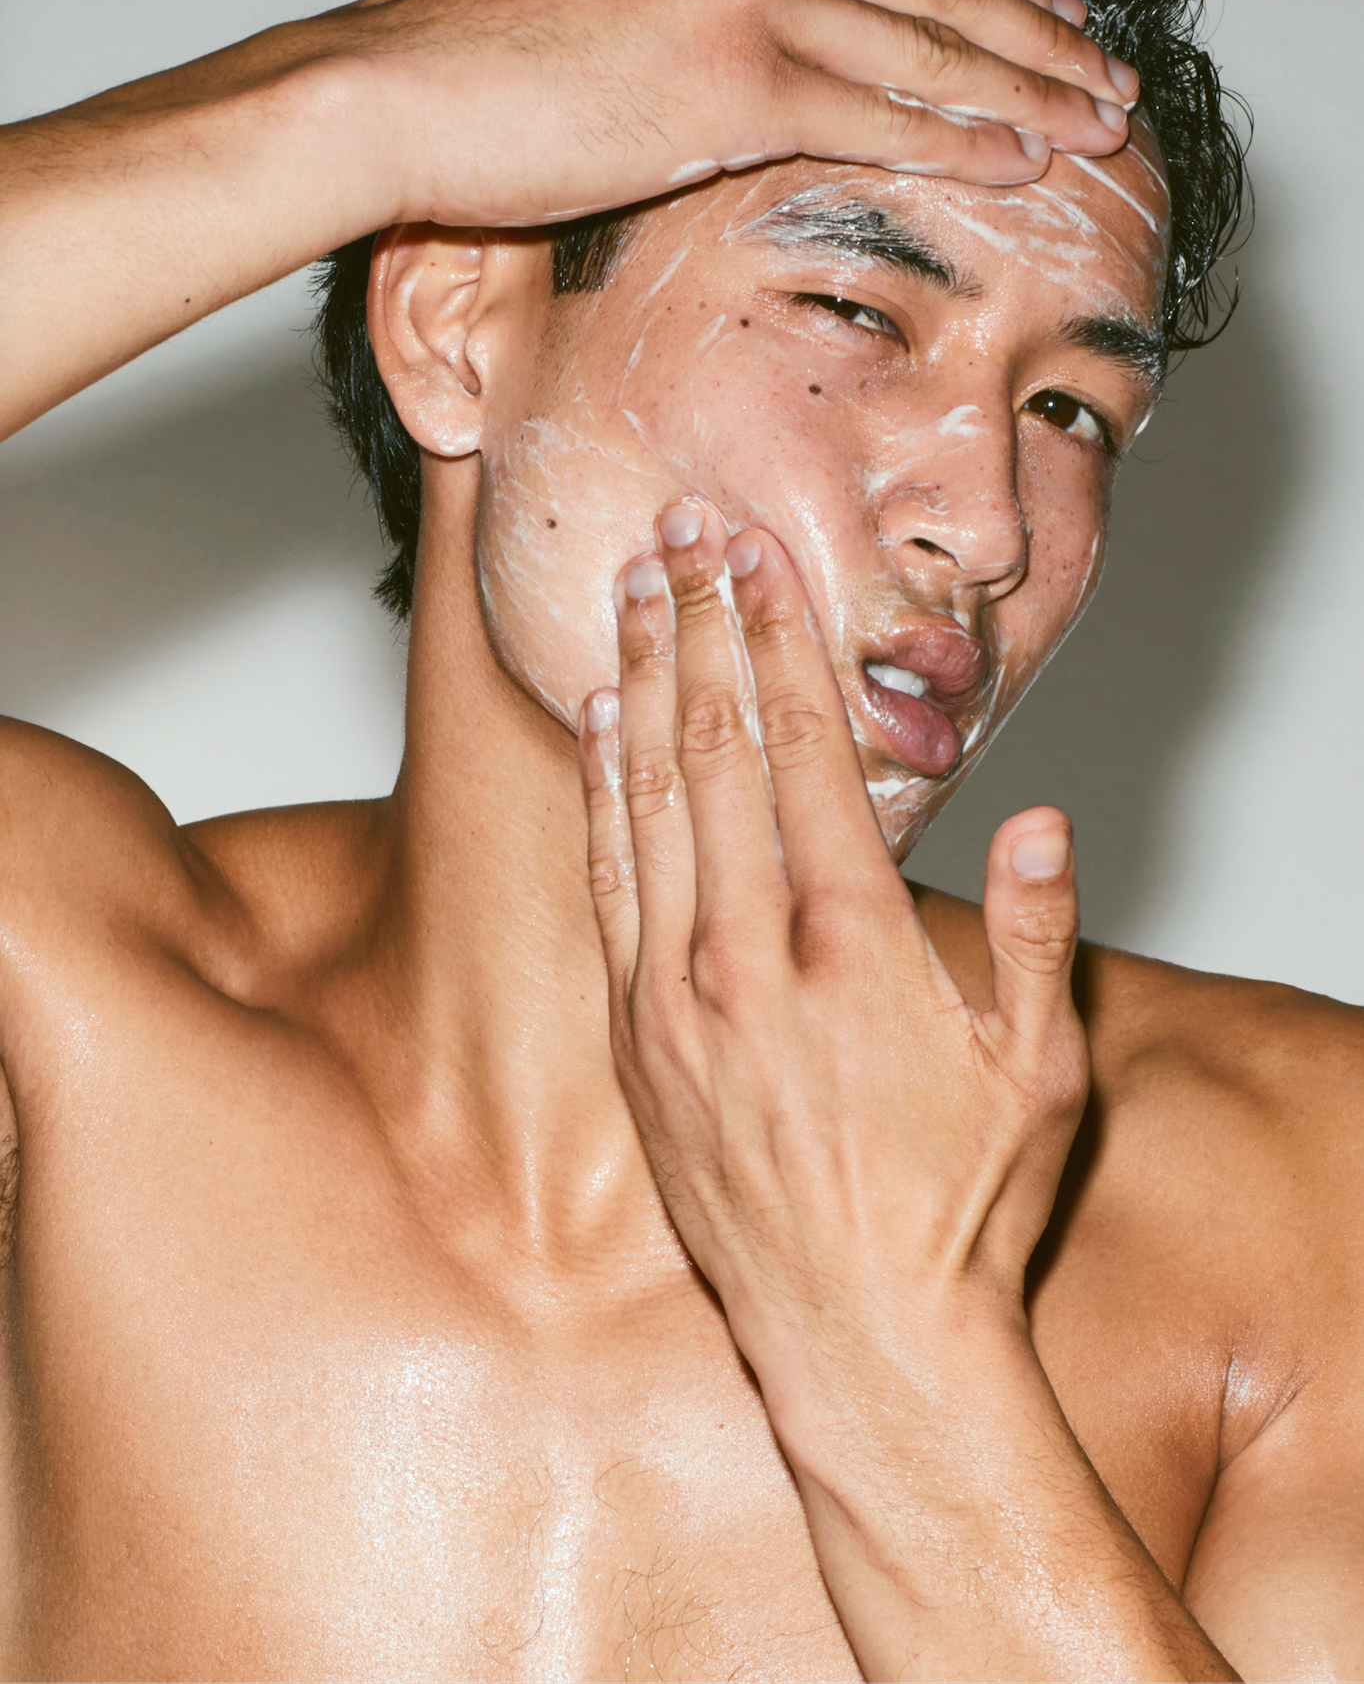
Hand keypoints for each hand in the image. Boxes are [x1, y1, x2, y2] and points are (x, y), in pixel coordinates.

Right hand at [348, 0, 1138, 226]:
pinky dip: (959, 134)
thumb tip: (698, 50)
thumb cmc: (463, 60)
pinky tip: (1021, 157)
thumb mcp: (581, 0)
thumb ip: (667, 11)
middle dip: (1032, 29)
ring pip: (924, 39)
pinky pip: (876, 110)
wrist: (392, 95)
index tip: (1045, 10)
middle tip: (1101, 73)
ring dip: (1026, 84)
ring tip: (1096, 124)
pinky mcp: (729, 76)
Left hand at [577, 498, 1089, 1388]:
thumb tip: (1038, 819)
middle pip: (714, 752)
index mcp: (854, 947)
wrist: (858, 1339)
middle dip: (698, 628)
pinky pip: (609, 888)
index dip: (774, 644)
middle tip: (681, 532)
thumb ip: (1035, 932)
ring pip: (648, 803)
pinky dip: (602, 795)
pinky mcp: (638, 1042)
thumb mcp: (1040, 1071)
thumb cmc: (956, 1210)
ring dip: (641, 686)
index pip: (800, 755)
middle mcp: (750, 958)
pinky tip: (599, 726)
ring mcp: (678, 999)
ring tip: (630, 590)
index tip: (755, 561)